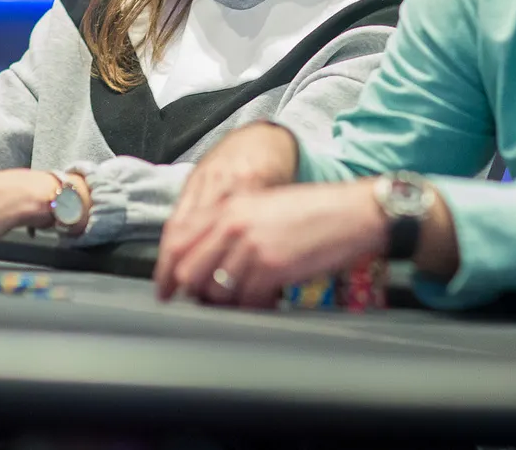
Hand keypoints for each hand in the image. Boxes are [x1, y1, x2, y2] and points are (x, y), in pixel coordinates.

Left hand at [155, 123, 298, 298]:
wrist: (350, 212)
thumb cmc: (311, 211)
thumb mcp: (261, 206)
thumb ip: (229, 227)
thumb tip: (206, 259)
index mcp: (228, 206)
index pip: (178, 242)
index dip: (165, 272)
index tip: (165, 291)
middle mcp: (233, 224)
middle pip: (190, 272)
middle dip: (195, 293)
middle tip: (208, 303)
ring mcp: (251, 247)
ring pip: (216, 291)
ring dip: (227, 303)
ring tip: (245, 299)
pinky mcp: (271, 268)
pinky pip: (246, 301)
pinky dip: (253, 307)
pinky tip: (267, 300)